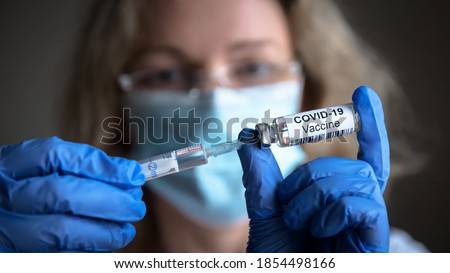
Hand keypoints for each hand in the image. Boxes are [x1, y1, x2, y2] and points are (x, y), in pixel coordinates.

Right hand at [0, 137, 145, 251]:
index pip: (55, 156)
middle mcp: (2, 196)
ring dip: (103, 233)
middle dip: (108, 201)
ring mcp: (4, 231)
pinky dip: (89, 253)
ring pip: (61, 232)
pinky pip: (59, 257)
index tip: (134, 176)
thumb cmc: (27, 191)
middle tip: (136, 206)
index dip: (100, 166)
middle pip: (61, 193)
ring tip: (126, 230)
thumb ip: (81, 168)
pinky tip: (104, 247)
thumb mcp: (43, 170)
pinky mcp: (14, 259)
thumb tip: (131, 174)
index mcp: (9, 165)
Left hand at [237, 86, 389, 251]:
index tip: (363, 95)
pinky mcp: (373, 237)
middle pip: (350, 165)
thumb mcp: (264, 211)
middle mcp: (358, 206)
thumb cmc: (282, 256)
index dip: (368, 126)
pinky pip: (361, 203)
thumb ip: (259, 175)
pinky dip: (331, 211)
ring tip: (298, 222)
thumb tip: (248, 138)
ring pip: (354, 178)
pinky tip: (319, 232)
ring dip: (314, 196)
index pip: (362, 156)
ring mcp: (367, 223)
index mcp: (338, 198)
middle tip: (288, 204)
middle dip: (310, 177)